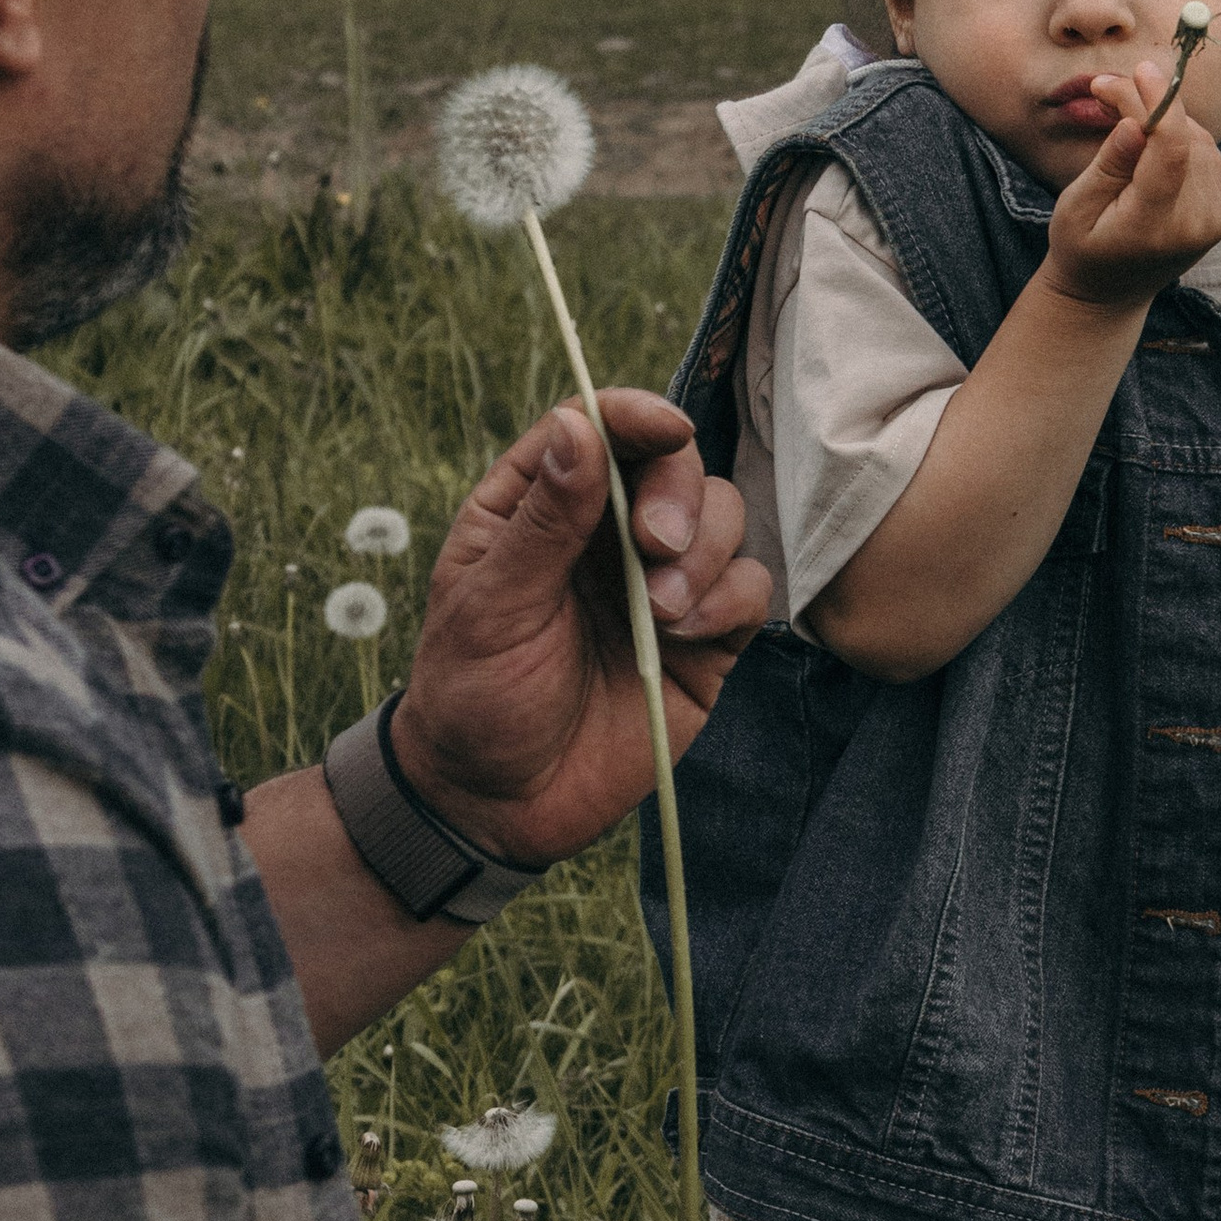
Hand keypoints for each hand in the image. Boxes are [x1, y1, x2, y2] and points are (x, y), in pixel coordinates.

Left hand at [390, 392, 768, 867]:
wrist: (499, 805)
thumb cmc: (472, 699)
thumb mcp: (490, 606)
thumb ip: (542, 519)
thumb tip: (577, 425)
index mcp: (539, 506)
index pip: (596, 427)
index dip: (635, 415)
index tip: (667, 428)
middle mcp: (606, 534)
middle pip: (674, 464)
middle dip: (678, 495)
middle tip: (655, 546)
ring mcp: (660, 583)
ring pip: (722, 517)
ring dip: (704, 552)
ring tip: (661, 611)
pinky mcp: (703, 639)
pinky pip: (747, 588)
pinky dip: (728, 598)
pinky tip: (684, 634)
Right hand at [1043, 56, 1220, 313]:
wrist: (1110, 291)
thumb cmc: (1082, 248)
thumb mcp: (1075, 208)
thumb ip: (1108, 165)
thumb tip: (1134, 121)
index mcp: (1155, 227)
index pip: (1172, 152)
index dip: (1161, 103)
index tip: (1141, 70)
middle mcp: (1197, 223)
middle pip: (1185, 139)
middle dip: (1149, 105)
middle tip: (1106, 88)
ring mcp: (1217, 216)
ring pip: (1198, 138)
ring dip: (1163, 119)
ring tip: (1121, 116)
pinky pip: (1206, 151)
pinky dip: (1179, 136)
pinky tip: (1149, 142)